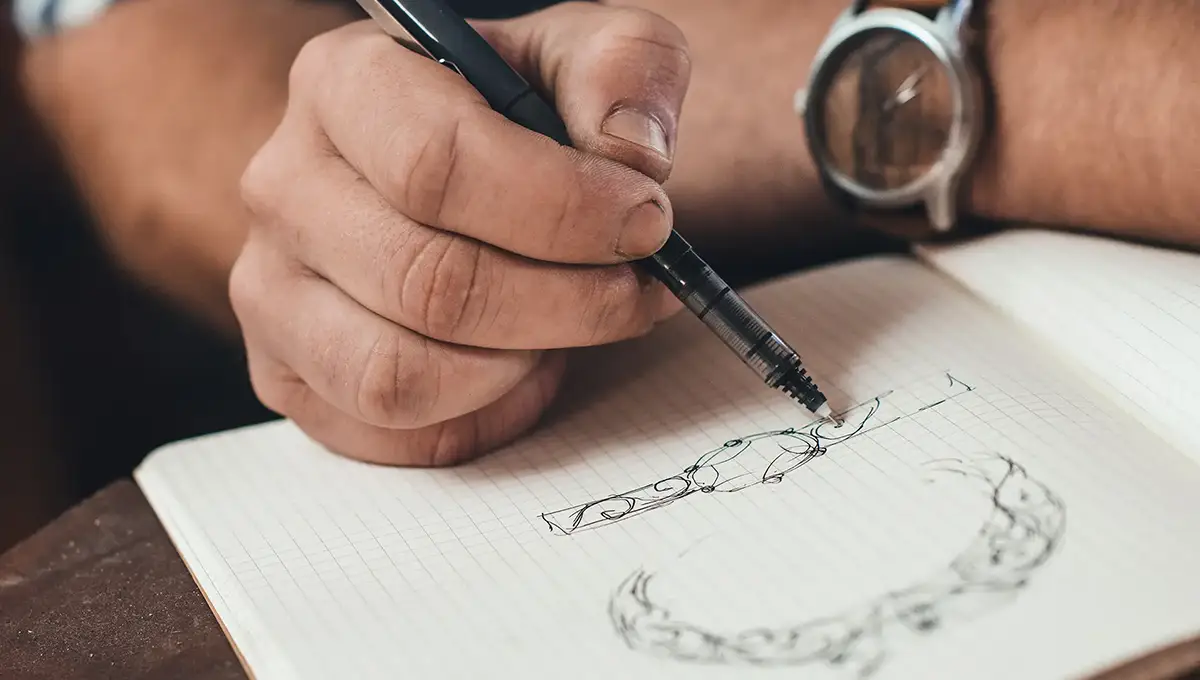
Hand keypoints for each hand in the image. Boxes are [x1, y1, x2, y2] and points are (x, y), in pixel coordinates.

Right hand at [229, 2, 690, 465]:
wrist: (452, 177)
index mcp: (345, 82)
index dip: (561, 210)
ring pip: (398, 376)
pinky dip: (480, 418)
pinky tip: (521, 370)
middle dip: (566, 303)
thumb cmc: (519, 119)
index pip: (437, 165)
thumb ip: (624, 69)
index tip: (646, 224)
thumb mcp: (584, 57)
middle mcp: (286, 187)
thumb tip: (632, 157)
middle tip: (636, 292)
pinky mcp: (288, 375)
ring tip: (567, 328)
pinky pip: (391, 434)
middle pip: (428, 283)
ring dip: (517, 367)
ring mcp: (271, 292)